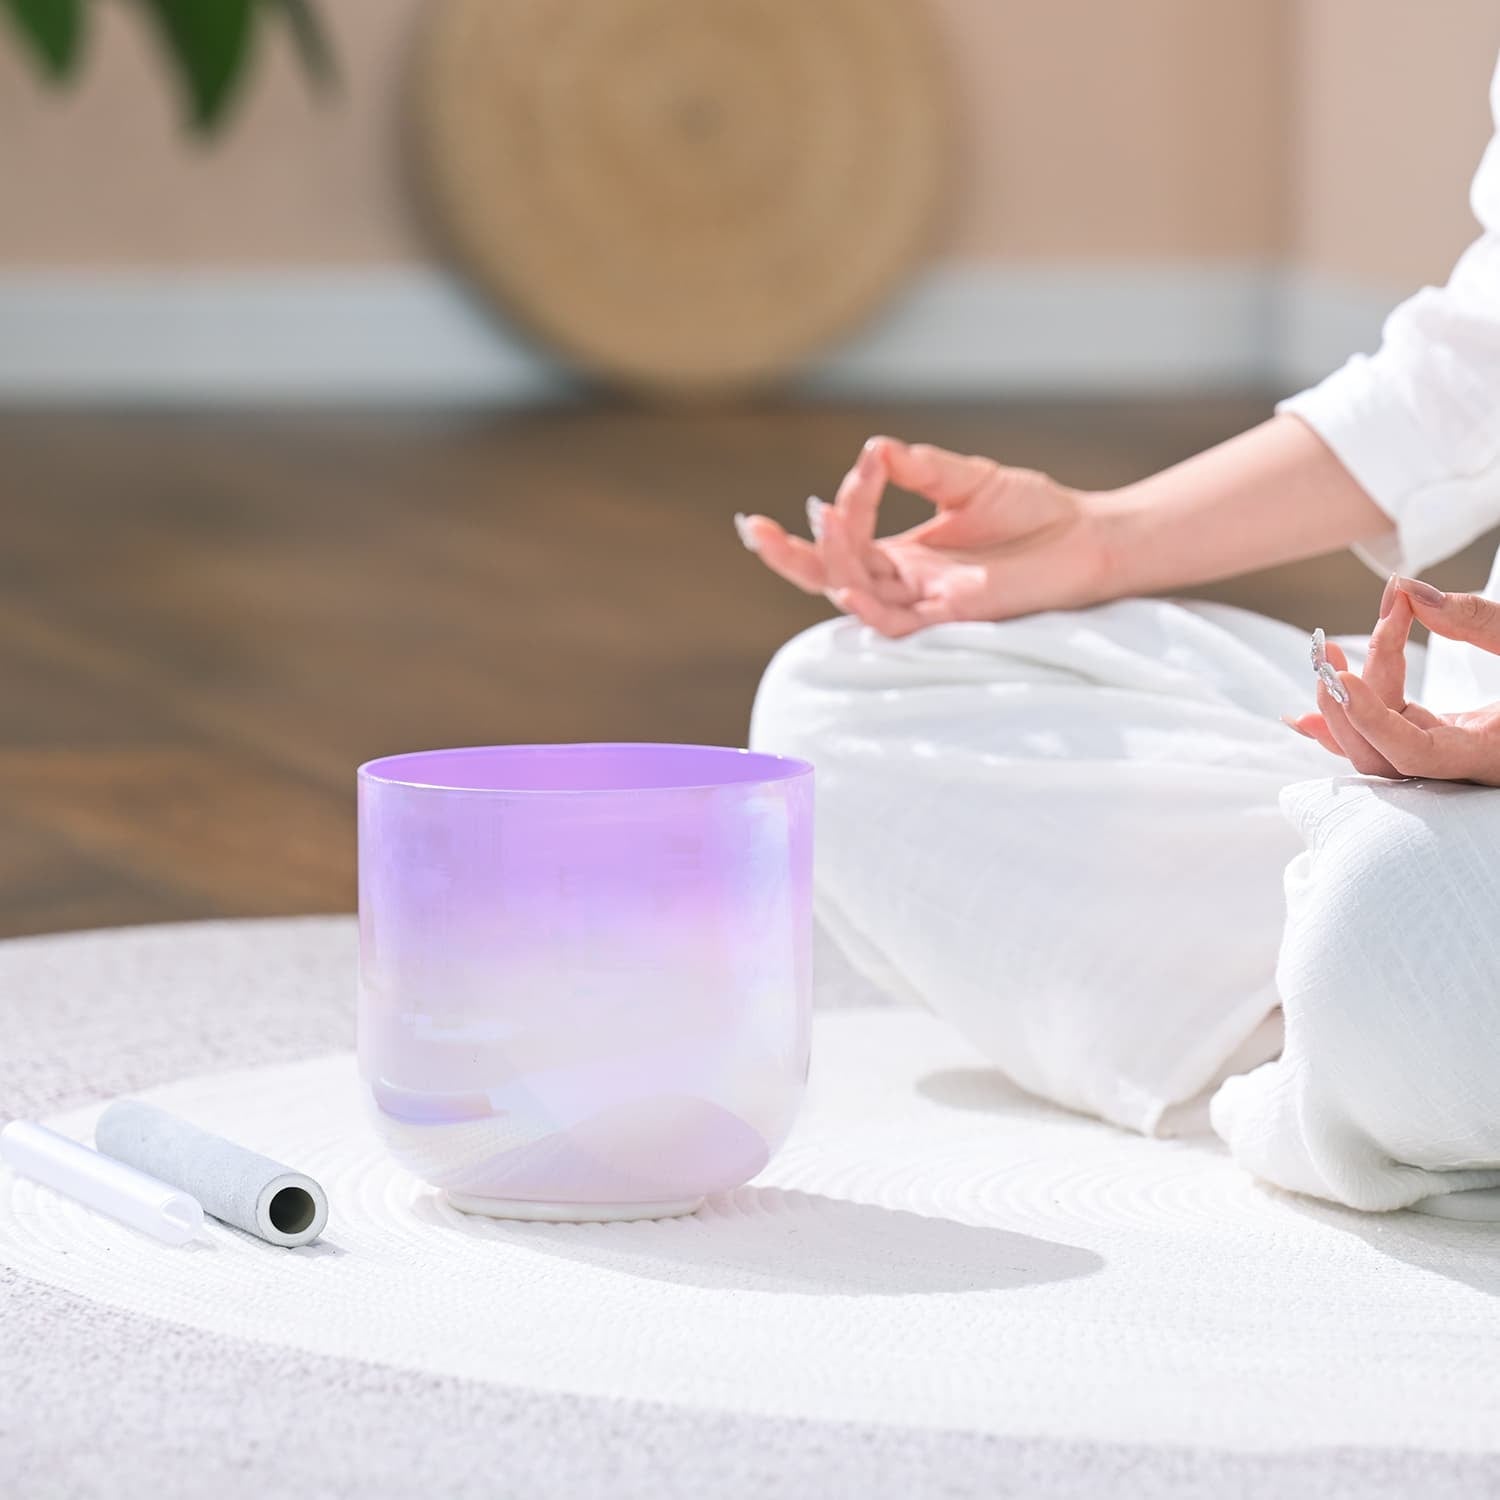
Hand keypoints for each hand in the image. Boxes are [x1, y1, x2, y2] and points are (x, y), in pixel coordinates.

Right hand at [736, 437, 1112, 636]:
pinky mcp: (953, 616)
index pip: (845, 538)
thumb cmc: (1034, 515)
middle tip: (755, 529)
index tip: (860, 468)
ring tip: (817, 523)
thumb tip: (875, 447)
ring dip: (831, 562)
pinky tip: (845, 581)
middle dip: (788, 555)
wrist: (1088, 539)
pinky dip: (866, 603)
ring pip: (856, 593)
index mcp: (901, 553)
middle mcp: (905, 580)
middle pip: (829, 574)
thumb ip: (923, 467)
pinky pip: (896, 621)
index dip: (836, 508)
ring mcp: (925, 600)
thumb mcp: (969, 478)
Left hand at [1285, 576, 1499, 785]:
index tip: (1343, 676)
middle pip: (1381, 756)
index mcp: (1491, 754)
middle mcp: (1464, 768)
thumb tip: (1408, 591)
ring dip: (1341, 706)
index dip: (1371, 719)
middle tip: (1329, 649)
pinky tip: (1309, 711)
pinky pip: (1384, 740)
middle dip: (1346, 704)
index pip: (1414, 754)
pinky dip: (1349, 721)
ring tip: (1325, 655)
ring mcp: (1449, 757)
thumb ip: (1478, 620)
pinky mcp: (1442, 740)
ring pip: (1377, 751)